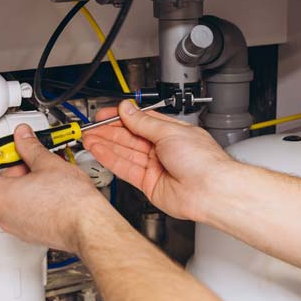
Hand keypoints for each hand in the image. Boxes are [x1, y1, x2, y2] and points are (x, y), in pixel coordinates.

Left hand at [0, 123, 113, 252]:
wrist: (88, 226)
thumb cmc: (70, 202)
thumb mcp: (47, 163)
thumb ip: (30, 146)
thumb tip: (23, 137)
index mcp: (1, 194)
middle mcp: (4, 213)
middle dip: (11, 166)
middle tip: (26, 153)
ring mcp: (16, 226)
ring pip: (10, 198)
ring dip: (21, 181)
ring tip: (44, 170)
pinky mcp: (30, 232)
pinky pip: (21, 210)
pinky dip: (28, 197)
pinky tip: (47, 188)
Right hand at [82, 100, 237, 222]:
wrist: (211, 190)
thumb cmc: (203, 161)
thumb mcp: (170, 132)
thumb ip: (144, 122)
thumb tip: (128, 109)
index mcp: (171, 132)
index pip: (141, 121)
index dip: (121, 117)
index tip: (105, 114)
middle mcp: (162, 149)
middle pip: (130, 137)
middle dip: (109, 131)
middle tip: (91, 126)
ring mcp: (155, 167)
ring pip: (125, 152)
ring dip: (106, 144)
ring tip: (88, 137)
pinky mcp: (148, 184)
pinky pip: (125, 169)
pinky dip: (111, 159)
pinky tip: (99, 150)